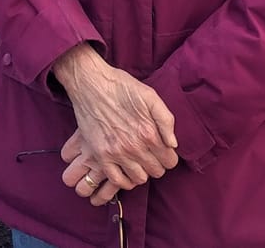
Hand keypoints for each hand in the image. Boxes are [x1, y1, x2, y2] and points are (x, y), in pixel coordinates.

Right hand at [51, 44, 178, 201]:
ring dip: (142, 172)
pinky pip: (117, 181)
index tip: (162, 150)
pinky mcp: (101, 155)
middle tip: (150, 154)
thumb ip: (167, 120)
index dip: (168, 156)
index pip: (170, 161)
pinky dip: (124, 180)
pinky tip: (126, 169)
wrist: (91, 84)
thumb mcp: (151, 96)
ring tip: (138, 160)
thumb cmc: (122, 87)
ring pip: (139, 179)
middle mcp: (134, 147)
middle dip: (156, 164)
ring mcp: (116, 153)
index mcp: (149, 133)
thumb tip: (173, 144)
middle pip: (156, 171)